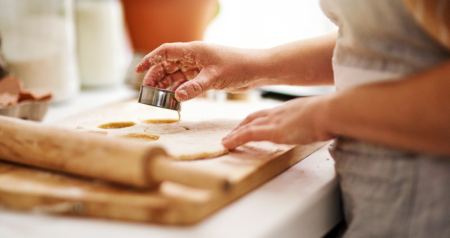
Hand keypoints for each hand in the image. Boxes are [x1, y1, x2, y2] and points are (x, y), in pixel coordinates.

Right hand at [135, 42, 267, 100]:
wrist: (256, 70)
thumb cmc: (238, 66)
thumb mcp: (215, 77)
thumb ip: (195, 87)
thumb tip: (177, 96)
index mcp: (194, 50)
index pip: (166, 52)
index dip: (150, 60)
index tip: (138, 69)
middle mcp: (194, 57)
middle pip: (168, 65)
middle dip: (156, 76)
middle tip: (148, 90)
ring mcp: (199, 67)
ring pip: (176, 75)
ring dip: (166, 84)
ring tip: (158, 96)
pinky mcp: (205, 77)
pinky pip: (186, 83)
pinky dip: (179, 90)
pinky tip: (174, 99)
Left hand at [222, 95, 334, 148]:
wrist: (329, 112)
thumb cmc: (331, 115)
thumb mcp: (321, 117)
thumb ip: (316, 122)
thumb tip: (323, 128)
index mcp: (289, 109)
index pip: (268, 113)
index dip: (257, 119)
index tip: (250, 124)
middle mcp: (278, 113)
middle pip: (254, 117)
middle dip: (242, 125)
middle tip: (233, 133)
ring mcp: (274, 121)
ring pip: (248, 125)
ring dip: (235, 133)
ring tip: (226, 141)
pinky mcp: (271, 131)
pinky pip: (248, 134)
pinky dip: (236, 139)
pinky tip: (227, 144)